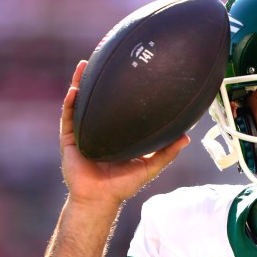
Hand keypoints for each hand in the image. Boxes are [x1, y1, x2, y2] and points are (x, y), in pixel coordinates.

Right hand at [60, 60, 190, 208]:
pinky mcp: (70, 140)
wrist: (101, 199)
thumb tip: (187, 137)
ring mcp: (83, 132)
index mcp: (116, 131)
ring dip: (80, 83)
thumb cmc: (123, 184)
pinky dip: (71, 104)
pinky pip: (69, 118)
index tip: (128, 70)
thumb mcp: (150, 165)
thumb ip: (167, 152)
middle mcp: (99, 128)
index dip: (121, 89)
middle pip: (97, 98)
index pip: (118, 105)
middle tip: (105, 58)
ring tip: (84, 65)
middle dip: (98, 78)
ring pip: (80, 103)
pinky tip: (75, 90)